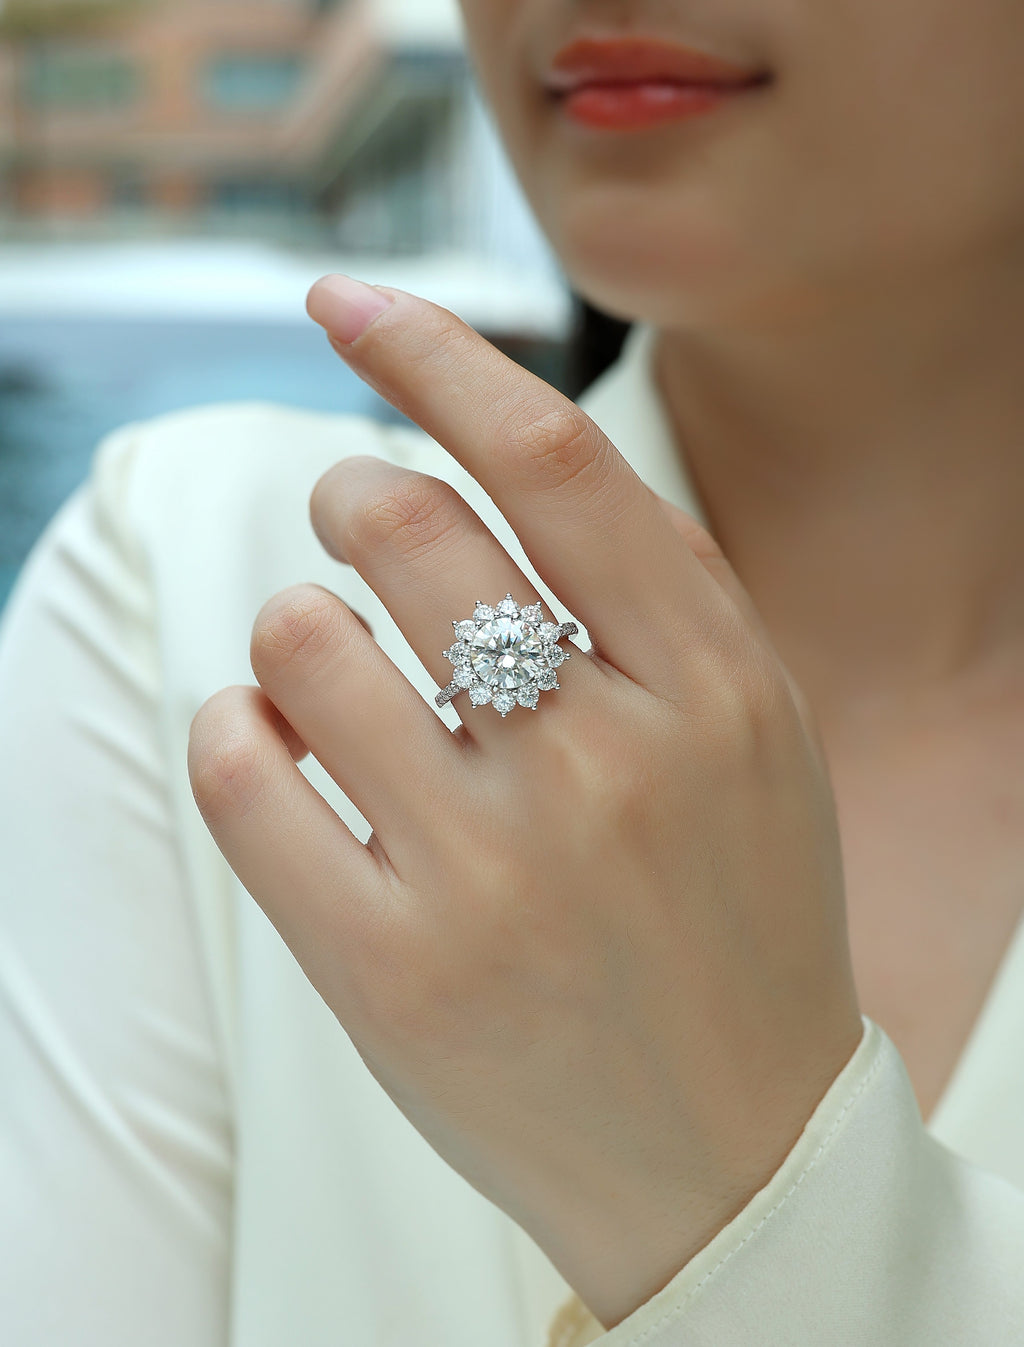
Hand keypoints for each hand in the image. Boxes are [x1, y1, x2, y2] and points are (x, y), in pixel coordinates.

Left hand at [187, 274, 862, 1330]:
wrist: (734, 1160)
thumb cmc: (737, 924)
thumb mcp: (754, 740)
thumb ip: (650, 596)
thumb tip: (483, 449)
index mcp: (712, 688)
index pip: (549, 459)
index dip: (433, 352)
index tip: (350, 302)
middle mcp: (608, 764)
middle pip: (402, 522)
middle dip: (354, 503)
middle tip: (361, 540)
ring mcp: (496, 873)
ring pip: (302, 637)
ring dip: (297, 627)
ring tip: (336, 679)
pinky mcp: (392, 971)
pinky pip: (244, 773)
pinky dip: (239, 735)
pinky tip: (285, 759)